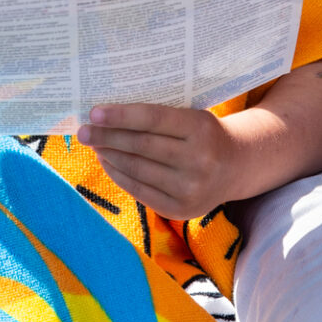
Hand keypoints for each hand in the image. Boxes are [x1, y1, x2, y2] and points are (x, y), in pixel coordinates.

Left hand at [78, 102, 241, 219]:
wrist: (237, 167)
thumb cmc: (204, 134)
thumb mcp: (192, 116)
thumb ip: (158, 117)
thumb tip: (108, 117)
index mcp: (201, 128)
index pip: (153, 119)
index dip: (121, 116)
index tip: (94, 112)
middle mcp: (198, 160)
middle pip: (141, 146)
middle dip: (107, 137)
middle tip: (84, 131)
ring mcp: (190, 188)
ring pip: (138, 169)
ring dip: (110, 156)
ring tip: (94, 145)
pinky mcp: (181, 209)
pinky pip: (140, 191)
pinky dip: (119, 176)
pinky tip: (107, 162)